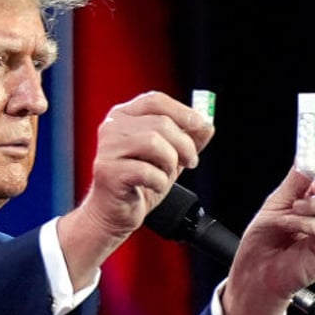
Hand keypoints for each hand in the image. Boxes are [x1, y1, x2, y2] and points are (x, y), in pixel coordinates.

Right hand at [58, 91, 213, 286]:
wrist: (114, 214)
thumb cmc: (139, 183)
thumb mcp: (169, 157)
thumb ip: (187, 139)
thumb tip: (207, 125)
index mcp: (124, 116)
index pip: (156, 101)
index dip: (183, 112)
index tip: (201, 126)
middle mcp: (111, 128)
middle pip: (160, 123)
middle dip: (184, 144)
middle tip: (190, 162)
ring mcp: (107, 149)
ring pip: (152, 142)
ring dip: (170, 162)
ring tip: (168, 174)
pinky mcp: (107, 172)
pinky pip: (145, 170)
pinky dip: (159, 181)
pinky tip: (155, 186)